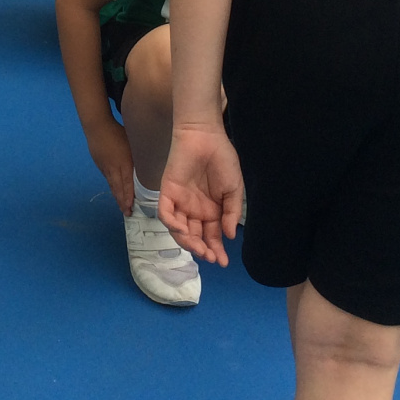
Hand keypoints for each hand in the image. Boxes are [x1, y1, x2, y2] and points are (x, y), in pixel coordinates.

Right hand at [84, 118, 136, 213]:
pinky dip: (112, 187)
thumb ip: (138, 155)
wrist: (96, 126)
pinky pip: (107, 178)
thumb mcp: (131, 143)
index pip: (127, 183)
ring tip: (122, 206)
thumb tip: (147, 165)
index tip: (131, 207)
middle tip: (127, 213)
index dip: (128, 196)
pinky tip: (115, 191)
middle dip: (122, 202)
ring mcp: (105, 167)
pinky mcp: (100, 164)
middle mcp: (113, 168)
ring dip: (117, 196)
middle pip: (118, 188)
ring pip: (112, 185)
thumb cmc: (117, 131)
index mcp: (123, 162)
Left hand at [159, 124, 243, 267]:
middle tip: (211, 257)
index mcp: (212, 211)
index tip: (223, 262)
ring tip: (200, 248)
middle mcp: (195, 210)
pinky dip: (172, 225)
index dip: (216, 250)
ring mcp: (180, 203)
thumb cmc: (222, 160)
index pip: (212, 236)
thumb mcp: (234, 189)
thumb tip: (230, 236)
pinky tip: (183, 231)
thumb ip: (231, 213)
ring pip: (180, 230)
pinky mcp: (168, 193)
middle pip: (196, 237)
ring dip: (188, 242)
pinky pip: (166, 214)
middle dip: (203, 249)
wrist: (205, 136)